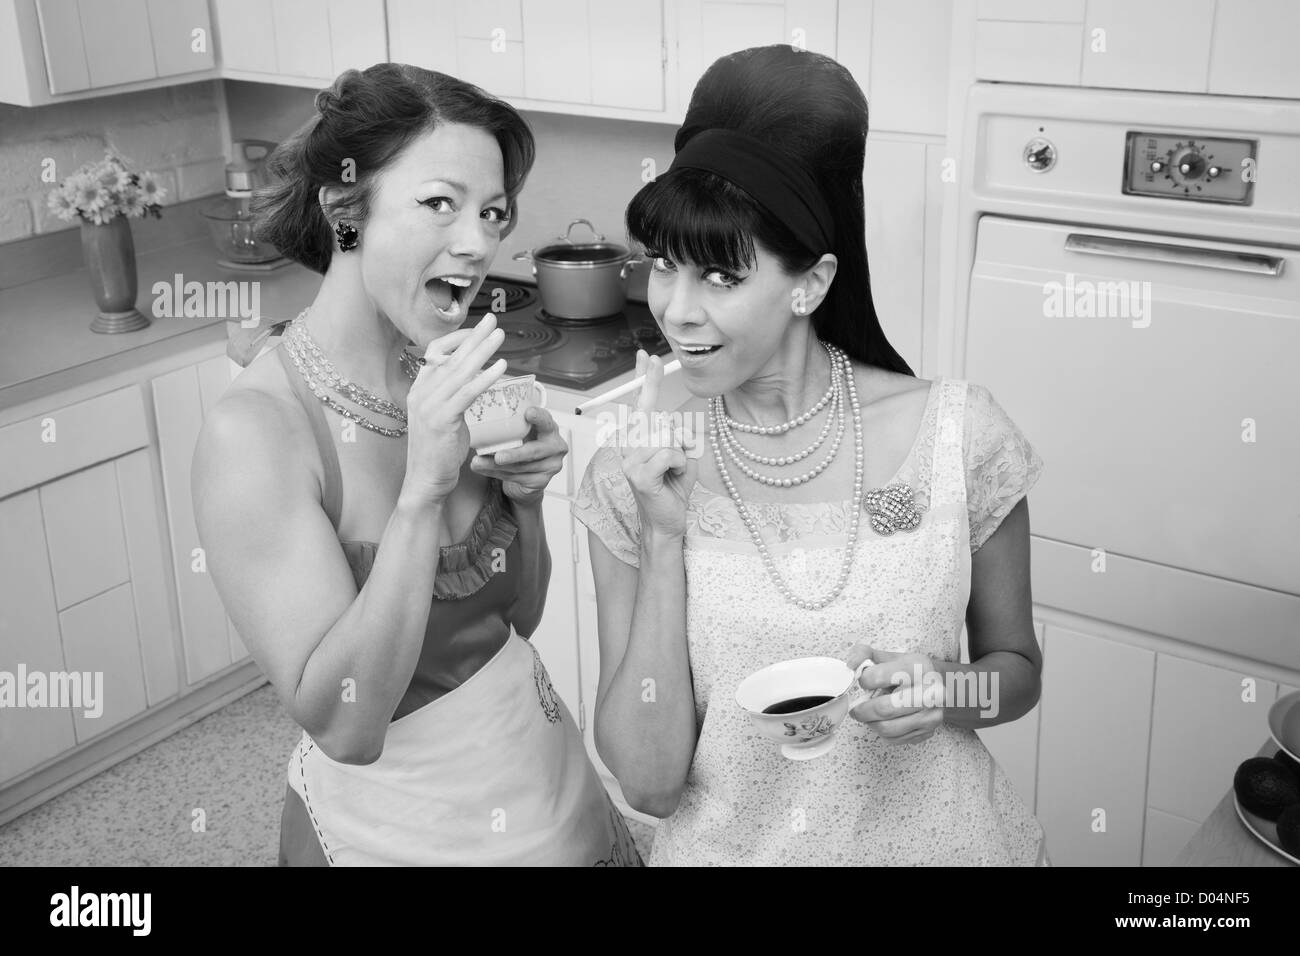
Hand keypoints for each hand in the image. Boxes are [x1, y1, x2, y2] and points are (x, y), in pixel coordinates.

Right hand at [402, 315, 506, 505]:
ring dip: (483, 350)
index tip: (478, 329)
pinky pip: (467, 392)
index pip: (435, 352)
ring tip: (500, 336)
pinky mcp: (441, 419)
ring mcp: (428, 405)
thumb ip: (452, 396)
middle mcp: (421, 392)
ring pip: (460, 370)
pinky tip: (500, 366)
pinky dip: (485, 377)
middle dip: (474, 336)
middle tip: (492, 320)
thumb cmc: (439, 451)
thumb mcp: (443, 416)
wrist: (426, 480)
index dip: (458, 338)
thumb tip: (471, 380)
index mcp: (419, 389)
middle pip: (451, 356)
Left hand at [470, 406, 568, 505]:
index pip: (546, 421)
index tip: (528, 413)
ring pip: (521, 468)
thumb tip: (482, 413)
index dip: (538, 417)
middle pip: (534, 451)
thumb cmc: (525, 443)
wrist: (530, 470)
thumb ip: (512, 423)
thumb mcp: (522, 430)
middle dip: (514, 455)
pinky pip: (517, 478)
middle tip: (498, 456)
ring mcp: (551, 466)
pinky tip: (484, 469)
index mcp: (550, 429)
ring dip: (496, 466)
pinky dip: (497, 474)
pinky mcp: (542, 481)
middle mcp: (555, 447)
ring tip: (478, 462)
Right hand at [620, 349, 697, 537]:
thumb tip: (669, 421)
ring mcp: (630, 460)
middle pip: (655, 414)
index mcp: (636, 440)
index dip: (642, 379)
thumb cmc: (673, 487)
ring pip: (667, 435)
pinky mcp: (639, 475)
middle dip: (666, 412)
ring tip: (674, 472)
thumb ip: (675, 434)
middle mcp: (628, 447)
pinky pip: (669, 453)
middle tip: (667, 413)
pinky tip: (673, 478)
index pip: (639, 404)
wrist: (668, 522)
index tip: (645, 357)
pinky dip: (679, 464)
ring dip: (681, 453)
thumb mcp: (681, 454)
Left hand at [844, 644, 944, 744]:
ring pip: (887, 728)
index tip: (864, 681)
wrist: (941, 685)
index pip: (878, 677)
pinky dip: (883, 732)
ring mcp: (931, 715)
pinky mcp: (928, 732)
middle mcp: (929, 693)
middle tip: (857, 709)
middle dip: (863, 711)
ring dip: (871, 723)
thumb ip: (865, 654)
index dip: (864, 680)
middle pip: (883, 709)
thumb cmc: (910, 670)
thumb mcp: (889, 656)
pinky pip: (895, 739)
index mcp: (917, 668)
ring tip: (870, 715)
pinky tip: (885, 721)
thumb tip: (850, 666)